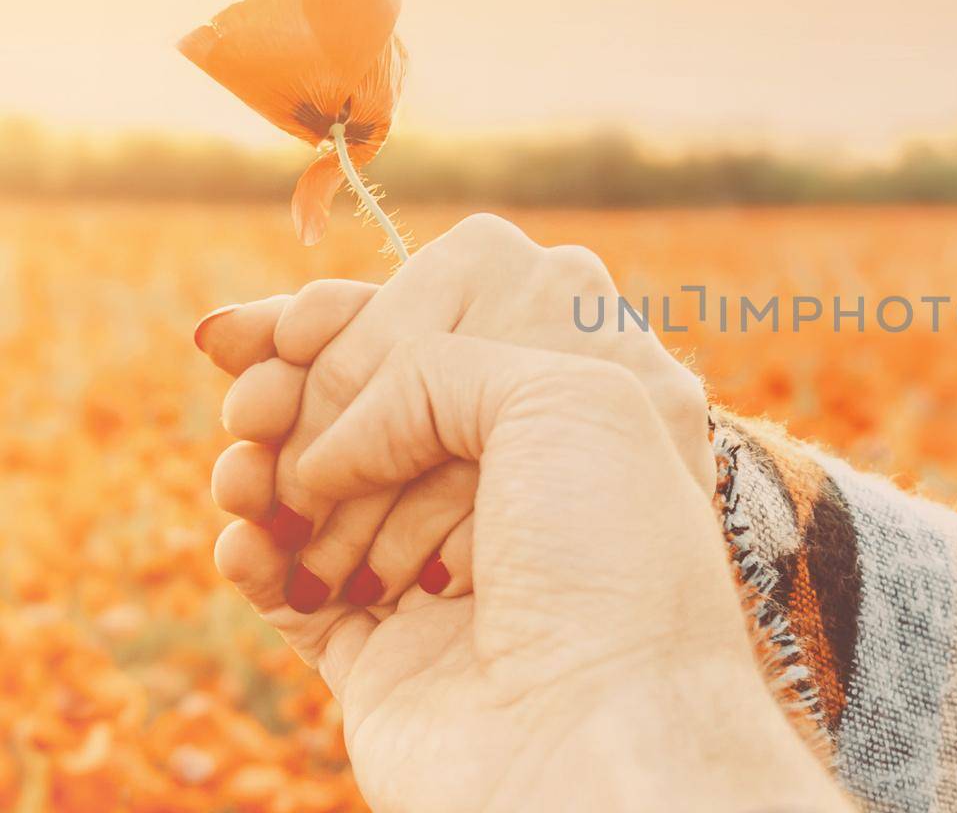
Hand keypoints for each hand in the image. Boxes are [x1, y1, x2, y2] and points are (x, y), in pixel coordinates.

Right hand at [196, 213, 712, 638]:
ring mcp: (444, 581)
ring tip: (243, 474)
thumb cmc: (608, 558)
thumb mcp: (560, 393)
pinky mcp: (386, 661)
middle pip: (371, 423)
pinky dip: (256, 556)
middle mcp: (510, 500)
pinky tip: (245, 539)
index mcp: (567, 431)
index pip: (442, 351)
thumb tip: (333, 433)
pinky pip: (294, 593)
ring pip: (322, 501)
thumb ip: (435, 366)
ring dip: (267, 475)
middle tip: (254, 405)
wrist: (604, 734)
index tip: (292, 328)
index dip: (359, 332)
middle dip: (300, 401)